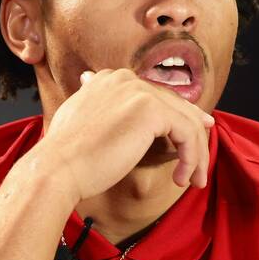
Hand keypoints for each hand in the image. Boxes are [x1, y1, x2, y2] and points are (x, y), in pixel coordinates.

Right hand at [38, 68, 214, 202]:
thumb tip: (90, 84)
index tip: (192, 139)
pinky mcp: (151, 110)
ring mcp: (139, 92)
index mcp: (109, 80)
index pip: (156, 96)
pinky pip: (188, 133)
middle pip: (175, 105)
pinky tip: (182, 178)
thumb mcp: (80, 120)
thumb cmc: (67, 156)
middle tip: (200, 165)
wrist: (57, 168)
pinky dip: (191, 157)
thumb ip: (94, 104)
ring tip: (193, 180)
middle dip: (194, 135)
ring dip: (196, 154)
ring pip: (187, 121)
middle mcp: (125, 79)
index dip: (178, 117)